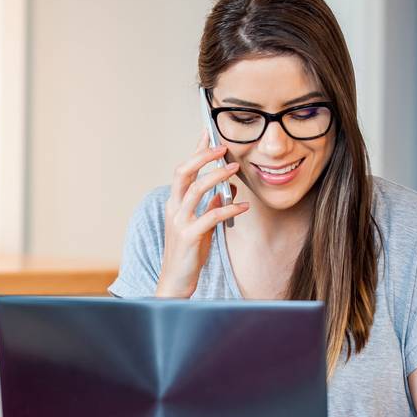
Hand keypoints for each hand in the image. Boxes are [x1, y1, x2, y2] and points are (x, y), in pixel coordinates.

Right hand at [155, 130, 249, 297]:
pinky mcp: (189, 236)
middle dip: (203, 157)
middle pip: (184, 172)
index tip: (208, 135)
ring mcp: (180, 222)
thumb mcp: (199, 227)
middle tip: (223, 148)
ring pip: (196, 189)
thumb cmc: (187, 255)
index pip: (183, 170)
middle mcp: (174, 209)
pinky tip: (243, 206)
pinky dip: (229, 208)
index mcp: (175, 204)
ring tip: (235, 169)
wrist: (175, 281)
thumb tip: (222, 192)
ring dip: (217, 176)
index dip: (195, 151)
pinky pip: (211, 216)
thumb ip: (208, 208)